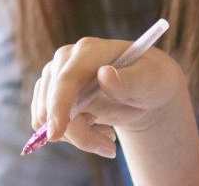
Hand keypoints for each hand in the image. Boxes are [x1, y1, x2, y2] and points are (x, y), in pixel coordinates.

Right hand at [29, 37, 190, 157]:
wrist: (143, 88)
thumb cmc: (150, 80)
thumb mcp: (150, 81)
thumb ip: (130, 80)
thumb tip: (104, 74)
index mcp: (89, 51)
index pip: (66, 80)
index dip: (58, 106)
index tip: (55, 135)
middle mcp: (65, 59)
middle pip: (53, 104)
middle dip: (80, 134)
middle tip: (110, 147)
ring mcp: (53, 75)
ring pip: (47, 118)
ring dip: (78, 135)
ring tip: (107, 133)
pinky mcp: (49, 92)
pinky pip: (47, 123)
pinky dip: (70, 134)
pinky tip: (93, 127)